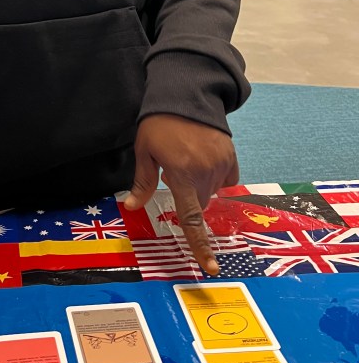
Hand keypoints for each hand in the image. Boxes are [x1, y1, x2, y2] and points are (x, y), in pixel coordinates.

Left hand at [123, 115, 238, 275]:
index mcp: (181, 175)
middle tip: (173, 172)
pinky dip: (214, 176)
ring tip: (186, 159)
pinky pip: (225, 179)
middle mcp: (205, 173)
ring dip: (199, 186)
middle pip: (199, 204)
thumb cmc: (159, 123)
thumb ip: (142, 182)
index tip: (211, 268)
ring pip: (211, 191)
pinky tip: (202, 159)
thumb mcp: (144, 150)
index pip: (192, 219)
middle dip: (187, 197)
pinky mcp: (231, 156)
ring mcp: (221, 164)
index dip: (201, 246)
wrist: (186, 95)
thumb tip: (131, 207)